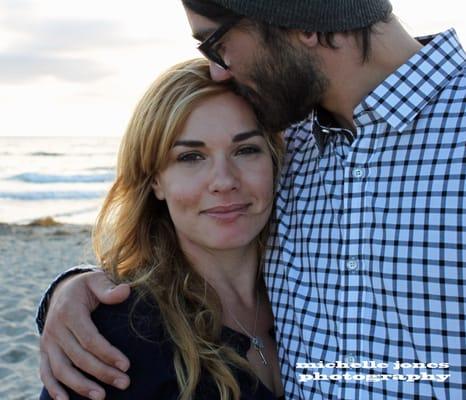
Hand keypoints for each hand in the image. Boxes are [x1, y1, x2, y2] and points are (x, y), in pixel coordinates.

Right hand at [39, 270, 130, 399]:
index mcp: (70, 311)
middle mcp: (55, 328)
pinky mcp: (44, 350)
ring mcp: (48, 341)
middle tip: (124, 383)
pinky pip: (46, 372)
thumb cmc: (86, 287)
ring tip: (101, 396)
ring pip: (62, 369)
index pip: (90, 338)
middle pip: (79, 357)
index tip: (126, 365)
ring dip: (80, 386)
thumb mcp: (97, 280)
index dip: (108, 353)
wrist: (63, 289)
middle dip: (102, 373)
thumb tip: (125, 291)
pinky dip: (53, 388)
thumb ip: (109, 288)